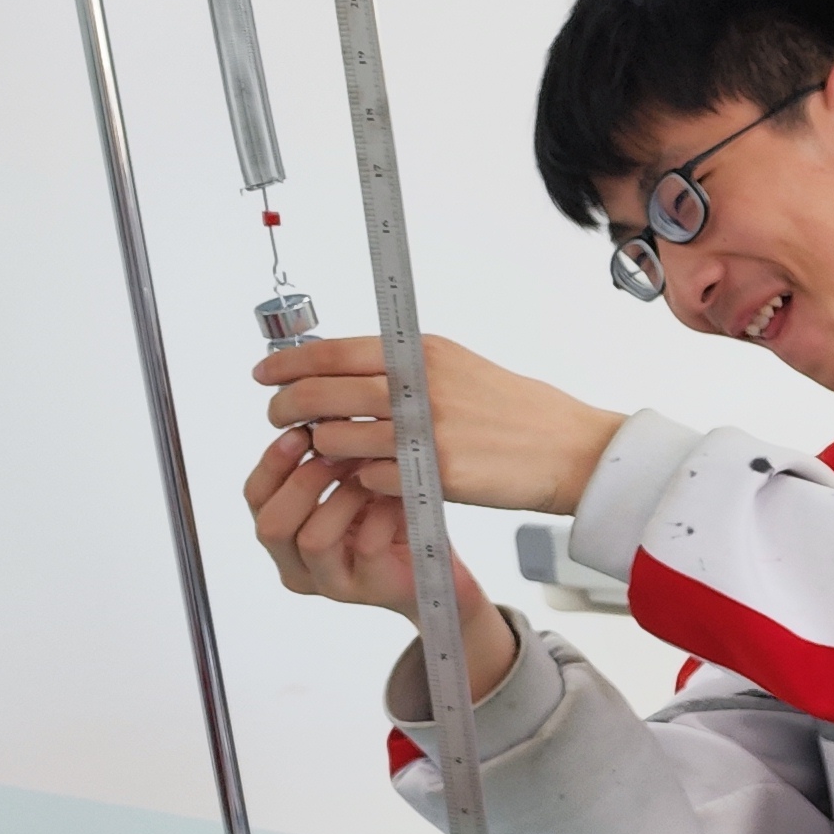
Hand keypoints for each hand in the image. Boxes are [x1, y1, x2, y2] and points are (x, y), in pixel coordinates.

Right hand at [241, 432, 520, 699]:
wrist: (436, 563)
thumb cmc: (390, 517)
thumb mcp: (353, 480)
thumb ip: (326, 455)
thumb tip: (316, 407)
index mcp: (284, 536)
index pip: (256, 498)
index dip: (272, 462)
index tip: (298, 430)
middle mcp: (298, 566)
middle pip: (271, 526)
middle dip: (303, 481)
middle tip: (336, 452)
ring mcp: (333, 583)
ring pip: (313, 539)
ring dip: (342, 497)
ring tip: (369, 473)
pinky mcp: (370, 589)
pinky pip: (367, 547)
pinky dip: (382, 514)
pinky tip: (397, 497)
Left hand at [254, 333, 622, 515]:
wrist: (568, 448)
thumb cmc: (515, 411)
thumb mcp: (458, 369)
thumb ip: (404, 367)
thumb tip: (343, 369)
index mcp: (423, 354)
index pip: (334, 353)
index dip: (289, 365)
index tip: (265, 375)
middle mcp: (420, 387)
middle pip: (322, 396)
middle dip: (286, 408)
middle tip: (277, 416)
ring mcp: (426, 432)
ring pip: (337, 440)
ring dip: (322, 449)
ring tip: (326, 451)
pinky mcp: (435, 473)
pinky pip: (369, 478)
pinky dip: (361, 480)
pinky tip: (370, 479)